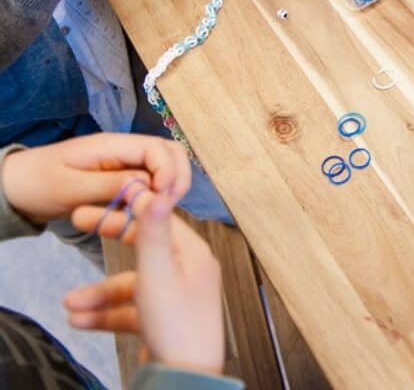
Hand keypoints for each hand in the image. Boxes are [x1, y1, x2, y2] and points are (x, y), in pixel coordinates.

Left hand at [1, 133, 190, 225]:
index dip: (169, 172)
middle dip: (178, 177)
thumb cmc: (37, 184)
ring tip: (160, 212)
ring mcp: (125, 163)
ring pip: (164, 166)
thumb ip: (110, 185)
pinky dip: (156, 196)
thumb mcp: (70, 188)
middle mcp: (125, 150)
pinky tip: (148, 214)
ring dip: (170, 186)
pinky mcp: (122, 178)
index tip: (165, 201)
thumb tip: (148, 186)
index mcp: (113, 145)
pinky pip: (150, 182)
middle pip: (170, 152)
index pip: (158, 148)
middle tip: (169, 207)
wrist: (14, 187)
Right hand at [65, 194, 224, 376]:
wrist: (184, 381)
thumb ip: (153, 235)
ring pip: (132, 285)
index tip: (103, 202)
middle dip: (109, 243)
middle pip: (143, 248)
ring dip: (100, 293)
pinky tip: (82, 321)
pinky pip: (131, 310)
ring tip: (70, 304)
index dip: (130, 209)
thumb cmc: (177, 328)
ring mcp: (176, 297)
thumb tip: (156, 193)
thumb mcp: (158, 275)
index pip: (159, 220)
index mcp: (194, 254)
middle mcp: (188, 271)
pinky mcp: (163, 321)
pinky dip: (107, 314)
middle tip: (80, 225)